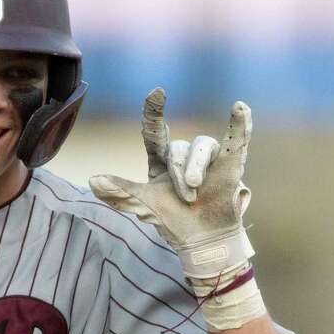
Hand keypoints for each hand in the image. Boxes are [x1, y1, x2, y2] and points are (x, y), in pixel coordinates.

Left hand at [90, 88, 264, 330]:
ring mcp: (208, 158)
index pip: (154, 132)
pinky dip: (240, 124)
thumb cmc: (172, 220)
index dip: (154, 112)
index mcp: (160, 161)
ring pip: (203, 145)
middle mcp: (184, 155)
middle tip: (186, 197)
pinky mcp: (231, 163)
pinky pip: (236, 138)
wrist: (202, 241)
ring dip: (198, 167)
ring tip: (197, 189)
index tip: (156, 93)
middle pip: (179, 148)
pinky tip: (240, 108)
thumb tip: (92, 180)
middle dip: (180, 173)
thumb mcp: (143, 205)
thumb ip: (120, 192)